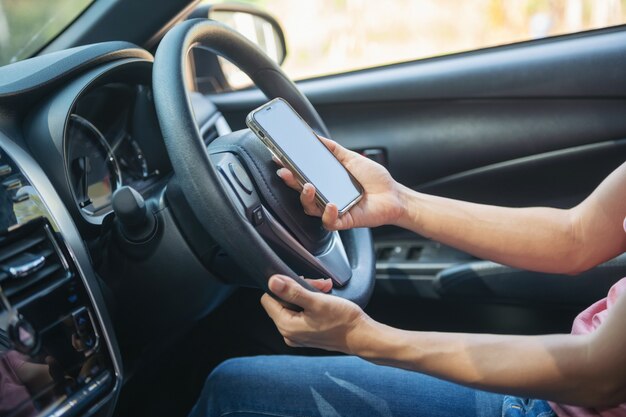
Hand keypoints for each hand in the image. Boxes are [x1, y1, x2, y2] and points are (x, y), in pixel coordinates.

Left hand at [261, 275, 369, 352]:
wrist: (361, 336)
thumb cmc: (343, 321)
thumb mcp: (317, 301)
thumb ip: (292, 291)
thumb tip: (272, 282)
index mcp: (286, 326)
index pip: (268, 299)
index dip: (282, 287)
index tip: (300, 283)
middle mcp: (289, 333)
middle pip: (282, 301)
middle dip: (300, 288)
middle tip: (318, 285)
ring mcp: (298, 335)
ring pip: (294, 305)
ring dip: (308, 293)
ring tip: (325, 289)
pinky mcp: (308, 334)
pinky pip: (302, 313)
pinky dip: (312, 303)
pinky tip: (325, 298)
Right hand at [276, 137, 403, 229]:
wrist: (393, 195)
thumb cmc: (374, 179)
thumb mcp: (351, 158)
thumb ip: (332, 149)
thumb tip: (314, 137)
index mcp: (326, 182)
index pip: (302, 176)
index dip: (290, 169)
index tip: (279, 159)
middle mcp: (326, 196)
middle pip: (302, 192)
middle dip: (292, 182)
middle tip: (286, 172)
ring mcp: (333, 209)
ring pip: (311, 208)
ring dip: (307, 198)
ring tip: (309, 187)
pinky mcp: (344, 221)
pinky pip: (329, 222)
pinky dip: (328, 214)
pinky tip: (331, 204)